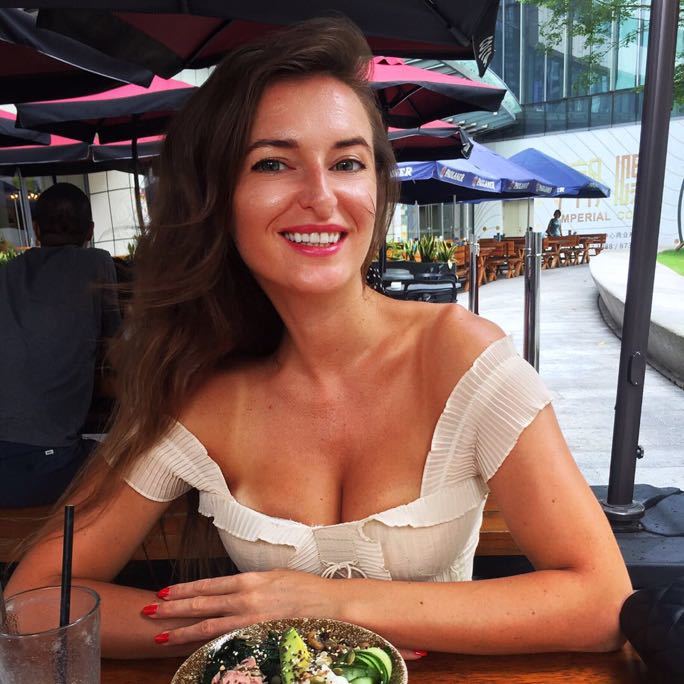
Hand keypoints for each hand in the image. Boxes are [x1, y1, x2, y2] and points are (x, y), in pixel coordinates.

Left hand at [142, 569, 333, 645]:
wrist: (330, 606)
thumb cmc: (306, 589)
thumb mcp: (275, 576)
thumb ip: (251, 583)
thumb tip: (232, 589)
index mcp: (250, 580)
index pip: (208, 585)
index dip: (184, 589)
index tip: (164, 591)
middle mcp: (246, 600)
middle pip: (201, 605)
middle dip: (172, 608)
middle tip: (149, 610)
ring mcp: (251, 622)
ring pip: (208, 627)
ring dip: (181, 631)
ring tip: (160, 635)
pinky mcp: (258, 639)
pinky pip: (226, 643)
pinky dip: (206, 646)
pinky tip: (192, 650)